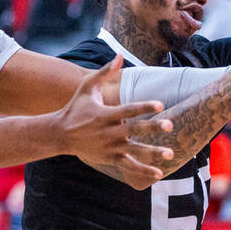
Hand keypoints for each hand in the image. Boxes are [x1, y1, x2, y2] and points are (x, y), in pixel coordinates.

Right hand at [60, 57, 174, 188]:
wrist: (59, 134)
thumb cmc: (75, 107)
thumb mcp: (87, 87)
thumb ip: (105, 72)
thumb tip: (120, 56)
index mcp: (105, 114)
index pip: (128, 109)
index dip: (144, 107)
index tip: (160, 104)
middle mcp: (109, 132)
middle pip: (134, 129)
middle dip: (152, 128)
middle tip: (170, 126)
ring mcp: (110, 147)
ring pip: (135, 151)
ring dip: (153, 153)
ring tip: (170, 154)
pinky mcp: (110, 158)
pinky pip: (129, 165)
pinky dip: (143, 170)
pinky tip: (158, 174)